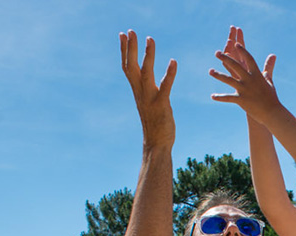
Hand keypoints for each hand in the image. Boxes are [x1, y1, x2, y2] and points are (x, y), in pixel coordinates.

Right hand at [119, 30, 176, 146]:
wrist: (156, 144)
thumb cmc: (155, 124)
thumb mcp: (148, 102)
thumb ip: (147, 89)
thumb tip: (146, 78)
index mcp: (137, 91)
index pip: (127, 66)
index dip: (124, 50)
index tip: (123, 34)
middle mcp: (140, 93)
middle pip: (131, 66)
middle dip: (130, 48)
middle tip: (130, 30)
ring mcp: (149, 98)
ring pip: (146, 73)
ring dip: (148, 55)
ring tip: (150, 39)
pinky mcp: (161, 105)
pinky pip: (165, 87)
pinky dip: (169, 73)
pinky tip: (173, 61)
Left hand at [208, 26, 280, 119]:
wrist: (272, 112)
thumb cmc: (271, 97)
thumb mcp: (269, 80)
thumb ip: (268, 67)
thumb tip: (273, 54)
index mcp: (257, 75)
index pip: (249, 59)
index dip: (242, 51)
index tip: (235, 44)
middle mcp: (249, 80)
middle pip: (235, 66)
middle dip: (226, 58)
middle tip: (217, 53)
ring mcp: (244, 90)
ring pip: (228, 80)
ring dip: (218, 75)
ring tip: (210, 71)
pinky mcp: (241, 100)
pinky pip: (228, 98)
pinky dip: (220, 97)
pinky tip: (212, 96)